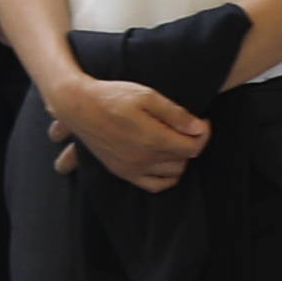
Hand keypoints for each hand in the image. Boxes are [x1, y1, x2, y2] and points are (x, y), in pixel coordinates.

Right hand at [51, 77, 210, 190]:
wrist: (78, 106)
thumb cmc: (112, 96)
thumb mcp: (146, 96)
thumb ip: (175, 113)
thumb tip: (199, 128)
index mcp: (152, 139)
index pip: (193, 147)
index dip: (203, 134)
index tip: (202, 122)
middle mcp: (143, 159)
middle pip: (184, 159)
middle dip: (192, 143)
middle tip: (188, 127)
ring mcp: (132, 168)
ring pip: (172, 174)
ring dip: (180, 159)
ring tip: (175, 141)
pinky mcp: (122, 172)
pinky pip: (154, 185)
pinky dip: (166, 177)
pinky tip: (164, 161)